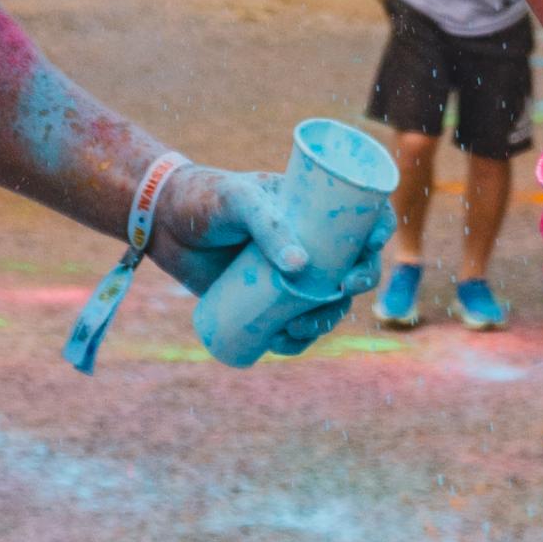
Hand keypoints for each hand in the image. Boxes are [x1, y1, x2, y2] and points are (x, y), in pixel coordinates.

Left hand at [147, 160, 390, 351]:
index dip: (380, 229)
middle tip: (345, 288)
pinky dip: (296, 341)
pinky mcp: (265, 300)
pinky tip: (287, 343)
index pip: (361, 217)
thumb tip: (300, 268)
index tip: (373, 244)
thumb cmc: (205, 198)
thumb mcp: (238, 200)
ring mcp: (289, 275)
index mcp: (313, 210)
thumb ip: (268, 225)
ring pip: (326, 303)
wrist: (162, 223)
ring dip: (327, 319)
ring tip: (303, 325)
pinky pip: (292, 326)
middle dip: (361, 282)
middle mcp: (309, 244)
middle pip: (353, 267)